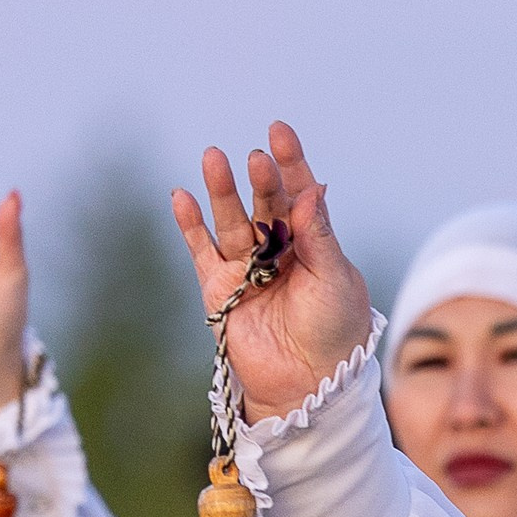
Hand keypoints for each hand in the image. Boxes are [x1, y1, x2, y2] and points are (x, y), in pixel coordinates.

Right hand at [170, 121, 373, 420]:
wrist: (306, 385)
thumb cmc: (335, 332)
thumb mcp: (335, 279)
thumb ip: (319, 235)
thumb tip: (312, 187)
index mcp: (313, 242)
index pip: (299, 192)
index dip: (290, 160)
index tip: (279, 130)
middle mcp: (278, 249)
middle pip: (264, 202)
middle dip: (259, 179)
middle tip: (255, 158)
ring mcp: (246, 267)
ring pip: (231, 220)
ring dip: (221, 191)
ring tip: (213, 158)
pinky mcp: (218, 289)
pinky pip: (201, 250)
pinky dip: (190, 224)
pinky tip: (181, 196)